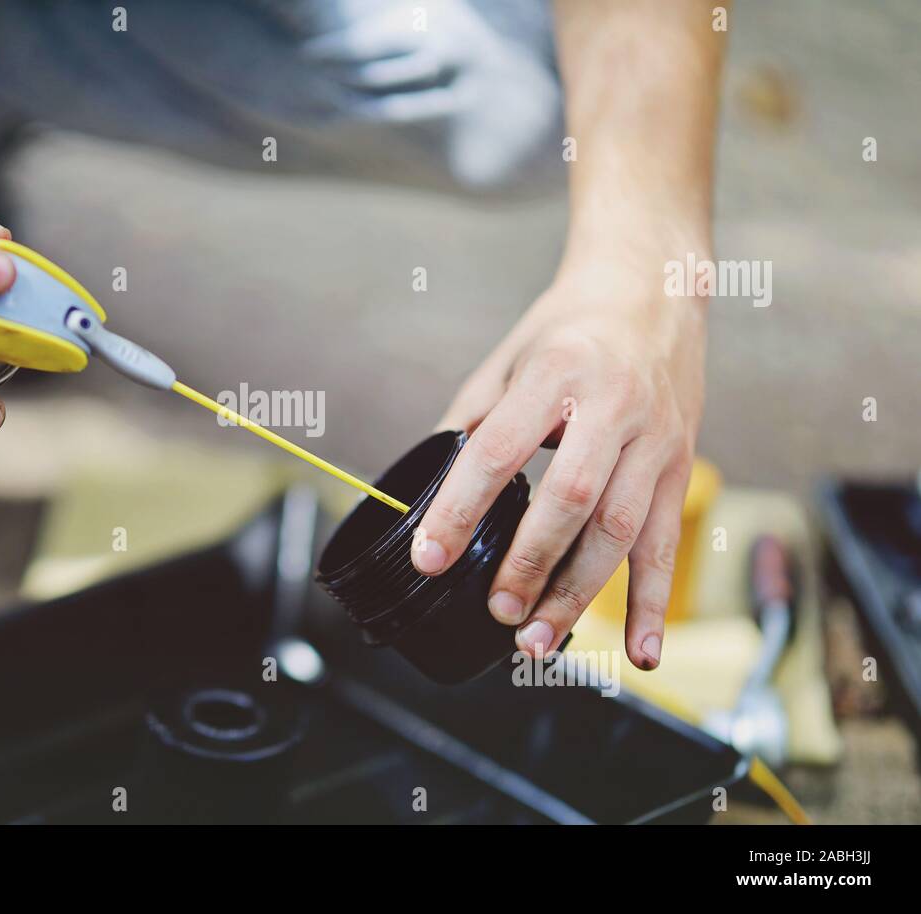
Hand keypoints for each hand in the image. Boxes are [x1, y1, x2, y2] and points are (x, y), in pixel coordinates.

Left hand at [412, 259, 706, 668]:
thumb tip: (428, 489)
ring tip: (539, 639)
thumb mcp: (508, 358)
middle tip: (496, 611)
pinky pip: (666, 544)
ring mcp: (654, 440)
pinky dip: (653, 604)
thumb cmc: (569, 327)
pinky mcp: (680, 467)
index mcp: (555, 374)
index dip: (460, 509)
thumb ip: (471, 421)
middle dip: (529, 563)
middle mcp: (612, 407)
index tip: (429, 556)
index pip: (498, 451)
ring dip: (579, 593)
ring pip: (621, 530)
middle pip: (571, 499)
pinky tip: (640, 651)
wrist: (654, 288)